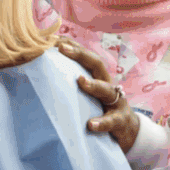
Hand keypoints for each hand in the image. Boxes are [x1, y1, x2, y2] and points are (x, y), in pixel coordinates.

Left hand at [57, 38, 139, 152]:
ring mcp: (116, 102)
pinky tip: (90, 124)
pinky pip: (111, 121)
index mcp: (98, 77)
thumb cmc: (99, 109)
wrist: (127, 130)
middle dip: (80, 54)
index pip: (85, 57)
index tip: (54, 39)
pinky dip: (101, 122)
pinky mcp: (120, 121)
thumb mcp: (86, 95)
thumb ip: (71, 85)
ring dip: (94, 85)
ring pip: (107, 90)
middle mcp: (108, 85)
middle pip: (96, 65)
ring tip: (80, 80)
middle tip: (62, 49)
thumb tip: (42, 75)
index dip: (72, 46)